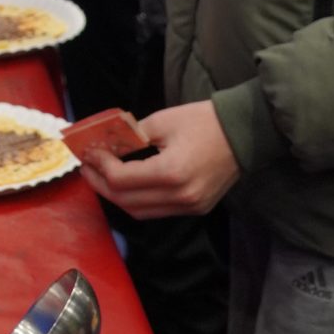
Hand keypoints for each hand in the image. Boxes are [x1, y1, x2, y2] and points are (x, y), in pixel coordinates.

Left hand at [82, 99, 237, 218]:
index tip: (88, 152)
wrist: (246, 132)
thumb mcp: (162, 121)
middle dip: (100, 185)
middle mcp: (180, 196)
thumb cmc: (204, 120)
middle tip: (87, 167)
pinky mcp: (196, 208)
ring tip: (102, 176)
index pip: (121, 180)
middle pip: (126, 202)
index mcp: (171, 172)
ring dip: (116, 197)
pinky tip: (127, 184)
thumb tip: (104, 145)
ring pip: (139, 212)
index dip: (99, 167)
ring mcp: (190, 206)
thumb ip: (130, 137)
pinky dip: (137, 201)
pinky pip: (157, 211)